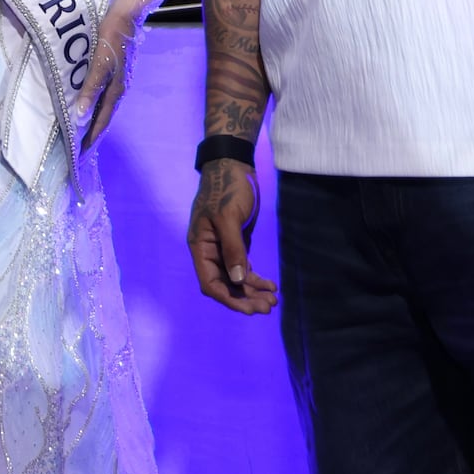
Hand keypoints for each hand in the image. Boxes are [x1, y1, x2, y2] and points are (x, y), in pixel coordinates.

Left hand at [72, 11, 139, 149]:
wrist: (126, 18)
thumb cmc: (110, 39)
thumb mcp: (99, 64)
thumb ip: (90, 89)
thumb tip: (81, 115)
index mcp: (116, 90)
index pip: (102, 120)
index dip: (92, 137)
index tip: (82, 153)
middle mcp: (119, 89)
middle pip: (104, 117)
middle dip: (93, 133)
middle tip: (81, 148)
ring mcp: (119, 81)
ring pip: (105, 106)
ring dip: (95, 119)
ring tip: (83, 131)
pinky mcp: (116, 72)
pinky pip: (105, 96)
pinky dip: (97, 106)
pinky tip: (91, 105)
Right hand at [187, 157, 276, 314]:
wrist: (234, 165)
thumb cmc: (227, 187)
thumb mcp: (229, 217)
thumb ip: (233, 249)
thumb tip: (238, 280)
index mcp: (200, 247)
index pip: (210, 283)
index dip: (229, 299)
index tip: (250, 309)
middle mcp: (210, 252)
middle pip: (225, 285)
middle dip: (245, 298)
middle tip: (268, 307)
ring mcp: (223, 248)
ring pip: (237, 279)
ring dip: (253, 291)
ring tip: (274, 300)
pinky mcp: (237, 243)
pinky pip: (244, 267)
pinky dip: (256, 278)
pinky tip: (271, 285)